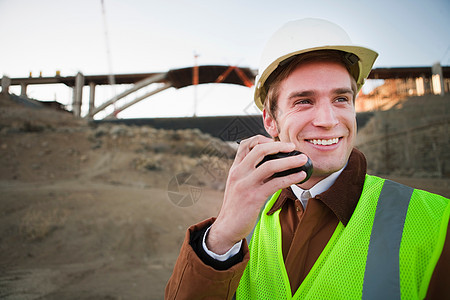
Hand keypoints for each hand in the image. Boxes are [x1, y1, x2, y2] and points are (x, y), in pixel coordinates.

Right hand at [206, 135, 308, 253]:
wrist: (226, 227)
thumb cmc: (236, 206)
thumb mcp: (239, 184)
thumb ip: (251, 173)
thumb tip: (274, 165)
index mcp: (235, 168)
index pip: (245, 144)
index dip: (261, 139)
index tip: (275, 142)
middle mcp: (239, 173)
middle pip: (259, 150)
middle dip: (279, 145)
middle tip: (293, 147)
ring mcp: (246, 185)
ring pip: (270, 165)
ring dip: (290, 161)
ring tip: (302, 159)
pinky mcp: (254, 197)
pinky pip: (276, 183)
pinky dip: (291, 177)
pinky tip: (300, 176)